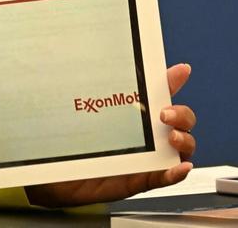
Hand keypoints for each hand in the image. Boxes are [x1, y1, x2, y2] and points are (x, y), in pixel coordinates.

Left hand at [26, 63, 197, 207]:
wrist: (53, 175)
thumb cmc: (69, 143)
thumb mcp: (81, 112)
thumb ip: (94, 92)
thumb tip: (93, 57)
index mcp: (135, 115)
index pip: (160, 95)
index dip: (173, 82)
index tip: (180, 71)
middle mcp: (145, 135)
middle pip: (180, 122)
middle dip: (182, 114)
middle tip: (165, 114)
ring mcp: (145, 158)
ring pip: (179, 149)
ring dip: (184, 141)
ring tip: (172, 138)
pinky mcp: (137, 181)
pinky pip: (162, 178)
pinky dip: (174, 173)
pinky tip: (178, 166)